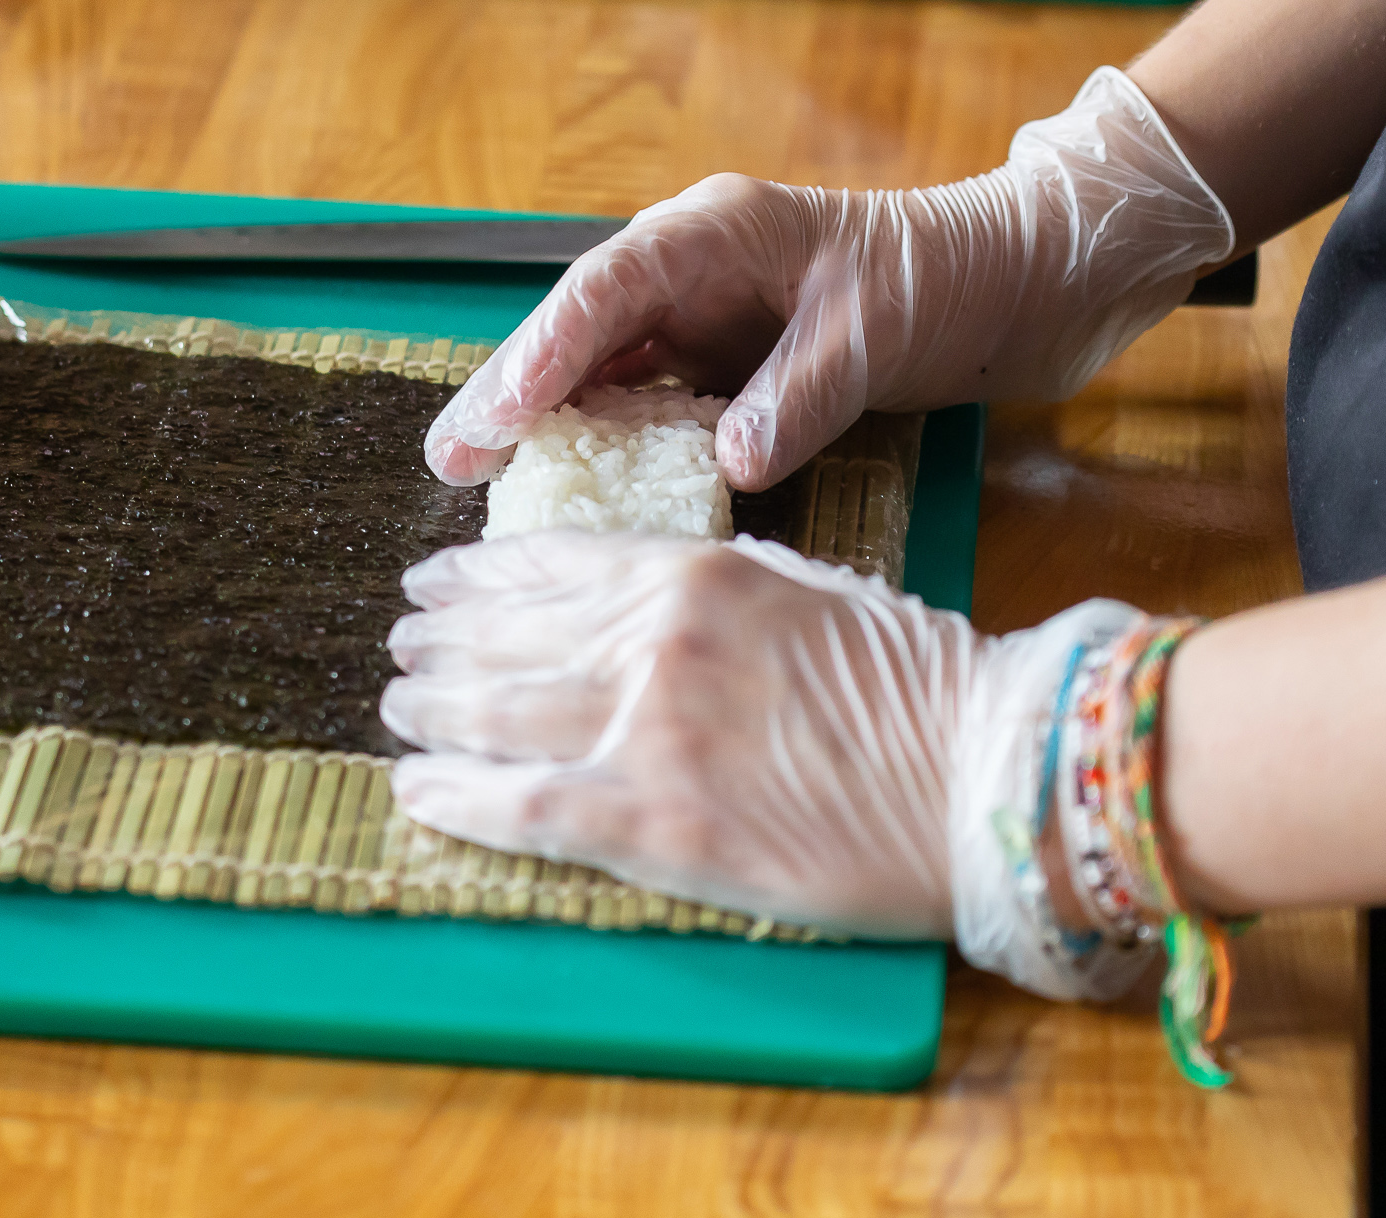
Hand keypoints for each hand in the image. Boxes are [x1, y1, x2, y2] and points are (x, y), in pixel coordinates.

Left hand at [382, 530, 1159, 998]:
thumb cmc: (927, 688)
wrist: (987, 774)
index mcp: (698, 571)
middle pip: (508, 636)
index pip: (552, 563)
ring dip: (431, 710)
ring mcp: (648, 729)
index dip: (477, 576)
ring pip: (496, 712)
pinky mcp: (655, 823)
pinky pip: (523, 805)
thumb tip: (645, 594)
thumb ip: (721, 589)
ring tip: (397, 709)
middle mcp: (655, 638)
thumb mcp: (815, 592)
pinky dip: (456, 797)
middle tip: (401, 651)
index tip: (433, 582)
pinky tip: (414, 790)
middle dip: (440, 644)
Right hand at [425, 67, 1231, 490]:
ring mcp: (713, 317)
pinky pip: (657, 403)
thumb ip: (796, 395)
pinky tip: (578, 488)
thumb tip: (724, 461)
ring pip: (609, 368)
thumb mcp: (875, 332)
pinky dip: (616, 443)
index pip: (607, 287)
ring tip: (482, 476)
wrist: (1031, 281)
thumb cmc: (954, 279)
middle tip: (451, 455)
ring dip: (552, 420)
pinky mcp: (737, 364)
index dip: (544, 349)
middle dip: (516, 389)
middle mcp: (699, 269)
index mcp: (718, 230)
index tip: (499, 412)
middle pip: (584, 328)